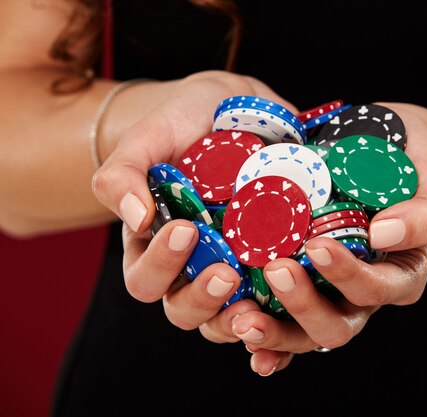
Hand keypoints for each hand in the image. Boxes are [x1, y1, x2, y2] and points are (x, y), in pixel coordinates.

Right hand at [91, 70, 298, 351]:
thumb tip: (136, 218)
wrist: (230, 109)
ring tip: (260, 297)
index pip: (145, 280)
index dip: (161, 266)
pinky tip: (296, 292)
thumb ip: (124, 174)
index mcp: (153, 248)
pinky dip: (282, 305)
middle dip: (203, 299)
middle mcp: (191, 267)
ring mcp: (234, 267)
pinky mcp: (270, 261)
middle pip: (185, 311)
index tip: (185, 229)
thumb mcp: (147, 138)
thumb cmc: (181, 125)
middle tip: (226, 273)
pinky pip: (274, 299)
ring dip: (241, 317)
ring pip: (228, 317)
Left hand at [228, 102, 426, 374]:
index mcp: (401, 273)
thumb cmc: (406, 157)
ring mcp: (330, 295)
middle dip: (304, 305)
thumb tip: (383, 236)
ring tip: (242, 317)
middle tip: (277, 270)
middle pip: (338, 325)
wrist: (373, 144)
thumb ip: (425, 209)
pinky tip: (239, 334)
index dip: (348, 276)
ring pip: (304, 334)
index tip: (318, 245)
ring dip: (273, 331)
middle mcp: (364, 294)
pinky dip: (262, 340)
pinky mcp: (300, 287)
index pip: (377, 288)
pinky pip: (281, 324)